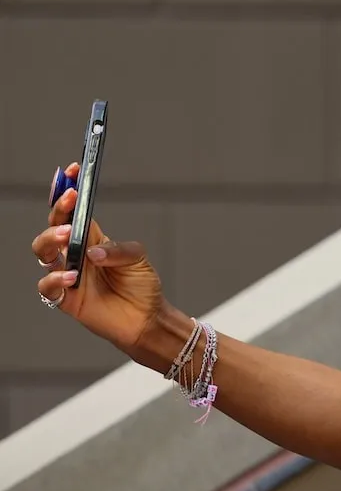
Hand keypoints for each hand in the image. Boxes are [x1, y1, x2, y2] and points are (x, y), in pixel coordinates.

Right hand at [31, 162, 164, 354]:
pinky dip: (55, 279)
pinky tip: (72, 277)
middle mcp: (75, 254)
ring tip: (68, 236)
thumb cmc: (142, 287)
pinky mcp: (65, 298)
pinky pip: (46, 286)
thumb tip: (92, 251)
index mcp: (91, 239)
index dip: (68, 191)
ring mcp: (67, 275)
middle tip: (70, 201)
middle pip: (52, 226)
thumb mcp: (138, 259)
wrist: (147, 320)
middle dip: (58, 210)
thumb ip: (119, 249)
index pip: (73, 211)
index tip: (73, 171)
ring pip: (42, 252)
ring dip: (50, 240)